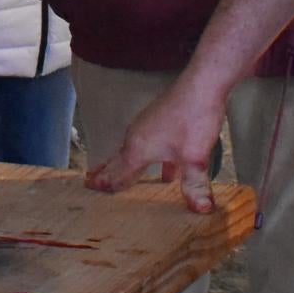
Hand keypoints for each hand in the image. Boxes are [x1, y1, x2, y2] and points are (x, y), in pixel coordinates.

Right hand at [85, 76, 227, 211]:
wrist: (203, 84)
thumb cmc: (193, 117)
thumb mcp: (194, 158)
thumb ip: (194, 186)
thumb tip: (200, 209)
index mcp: (137, 148)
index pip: (117, 172)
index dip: (106, 183)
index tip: (91, 189)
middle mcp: (137, 136)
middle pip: (120, 160)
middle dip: (110, 173)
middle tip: (95, 182)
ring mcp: (148, 125)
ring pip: (136, 152)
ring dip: (130, 166)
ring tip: (127, 178)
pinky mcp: (161, 120)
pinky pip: (151, 145)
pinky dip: (151, 159)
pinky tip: (169, 171)